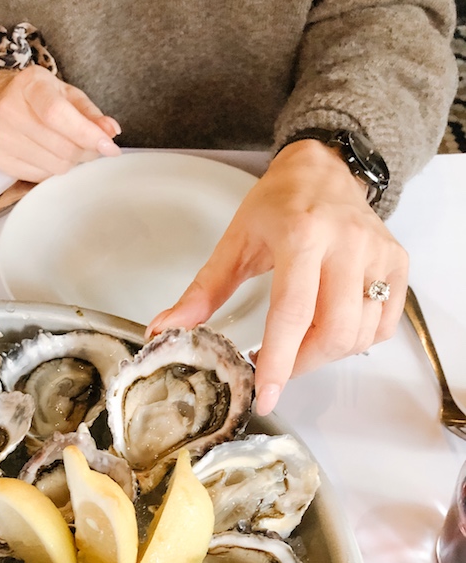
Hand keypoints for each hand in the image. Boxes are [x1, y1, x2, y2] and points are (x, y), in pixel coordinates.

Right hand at [0, 64, 120, 180]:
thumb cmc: (38, 97)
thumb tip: (111, 132)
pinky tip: (50, 154)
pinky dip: (54, 169)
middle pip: (62, 147)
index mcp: (30, 86)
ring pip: (56, 166)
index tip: (109, 147)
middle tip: (90, 145)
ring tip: (69, 147)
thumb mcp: (66, 94)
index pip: (57, 114)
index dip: (86, 134)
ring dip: (72, 161)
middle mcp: (10, 111)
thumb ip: (90, 113)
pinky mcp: (2, 161)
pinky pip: (43, 176)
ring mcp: (3, 139)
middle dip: (86, 151)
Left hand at [146, 139, 408, 414]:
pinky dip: (355, 341)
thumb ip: (203, 291)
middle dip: (301, 365)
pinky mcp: (397, 264)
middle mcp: (347, 243)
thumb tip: (165, 331)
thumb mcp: (235, 241)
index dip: (280, 362)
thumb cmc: (279, 204)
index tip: (265, 396)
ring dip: (325, 355)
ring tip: (300, 344)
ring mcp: (378, 254)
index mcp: (302, 235)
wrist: (326, 167)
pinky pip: (382, 326)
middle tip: (277, 368)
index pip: (292, 312)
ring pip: (360, 334)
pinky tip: (330, 328)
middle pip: (334, 331)